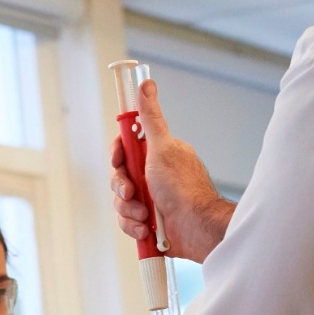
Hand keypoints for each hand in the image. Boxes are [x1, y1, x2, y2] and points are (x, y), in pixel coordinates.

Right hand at [108, 78, 232, 263]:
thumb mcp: (162, 147)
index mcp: (156, 155)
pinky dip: (133, 226)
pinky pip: (127, 221)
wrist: (195, 227)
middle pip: (119, 176)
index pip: (125, 149)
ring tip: (145, 215)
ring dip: (128, 210)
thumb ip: (150, 118)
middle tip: (132, 192)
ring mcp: (151, 198)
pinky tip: (146, 228)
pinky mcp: (149, 221)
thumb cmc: (182, 188)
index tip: (119, 159)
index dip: (118, 155)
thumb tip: (146, 85)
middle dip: (122, 187)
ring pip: (121, 201)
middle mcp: (153, 175)